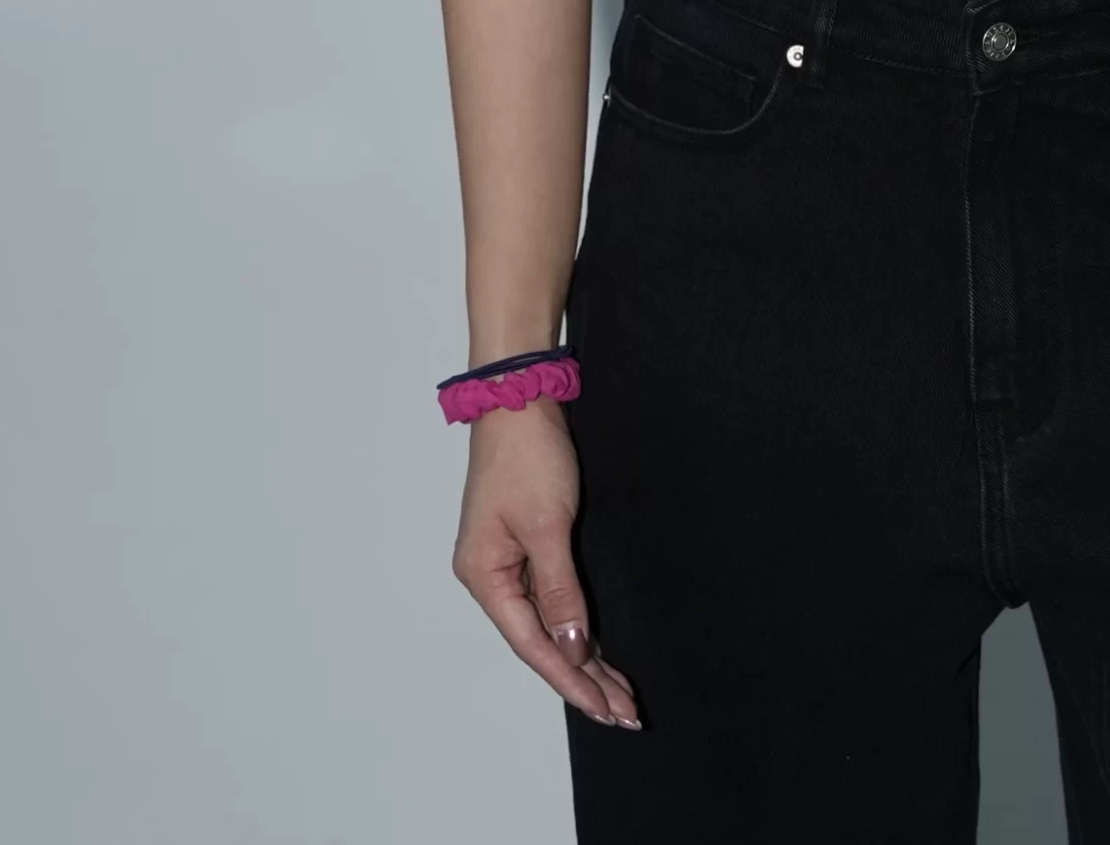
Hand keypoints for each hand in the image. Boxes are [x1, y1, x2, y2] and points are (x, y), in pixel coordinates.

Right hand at [451, 397, 643, 729]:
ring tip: (618, 696)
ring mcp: (508, 561)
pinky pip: (553, 599)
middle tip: (624, 713)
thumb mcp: (547, 524)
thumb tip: (571, 647)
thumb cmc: (527, 454)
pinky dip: (577, 625)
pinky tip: (597, 651)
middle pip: (542, 641)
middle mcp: (492, 576)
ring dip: (584, 658)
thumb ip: (560, 590)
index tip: (605, 708)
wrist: (520, 397)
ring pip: (550, 624)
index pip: (533, 644)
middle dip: (584, 679)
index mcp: (485, 577)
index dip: (571, 680)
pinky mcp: (526, 544)